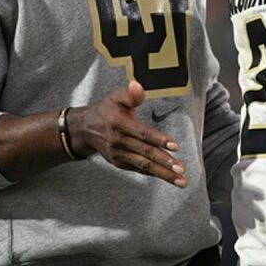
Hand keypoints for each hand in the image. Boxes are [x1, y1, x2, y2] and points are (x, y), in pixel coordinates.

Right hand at [68, 81, 186, 186]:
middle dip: (164, 162)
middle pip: (145, 153)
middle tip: (180, 169)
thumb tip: (138, 86)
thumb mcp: (115, 98)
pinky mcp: (120, 163)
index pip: (142, 133)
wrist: (85, 129)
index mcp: (119, 124)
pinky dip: (154, 174)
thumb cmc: (106, 111)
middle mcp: (118, 142)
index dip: (158, 139)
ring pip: (144, 165)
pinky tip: (169, 178)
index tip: (174, 145)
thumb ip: (130, 94)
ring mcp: (119, 155)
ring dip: (162, 173)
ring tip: (180, 180)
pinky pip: (139, 169)